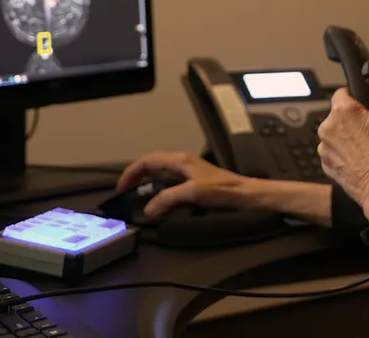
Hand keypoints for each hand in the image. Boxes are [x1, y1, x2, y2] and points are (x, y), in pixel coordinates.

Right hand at [116, 151, 256, 217]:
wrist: (248, 195)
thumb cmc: (224, 190)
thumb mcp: (194, 193)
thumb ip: (169, 198)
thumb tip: (148, 209)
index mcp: (180, 160)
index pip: (147, 160)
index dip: (131, 172)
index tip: (121, 188)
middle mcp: (182, 162)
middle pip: (151, 165)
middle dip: (136, 176)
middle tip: (125, 193)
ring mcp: (188, 171)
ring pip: (160, 173)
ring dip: (146, 183)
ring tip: (137, 196)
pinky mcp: (194, 181)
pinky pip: (169, 182)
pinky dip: (158, 189)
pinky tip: (159, 201)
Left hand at [317, 63, 368, 219]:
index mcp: (342, 111)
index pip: (343, 93)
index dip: (358, 102)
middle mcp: (327, 127)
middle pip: (339, 114)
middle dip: (353, 119)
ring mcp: (324, 147)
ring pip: (335, 132)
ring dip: (347, 136)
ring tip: (367, 148)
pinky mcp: (325, 163)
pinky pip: (333, 150)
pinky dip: (343, 152)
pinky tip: (359, 159)